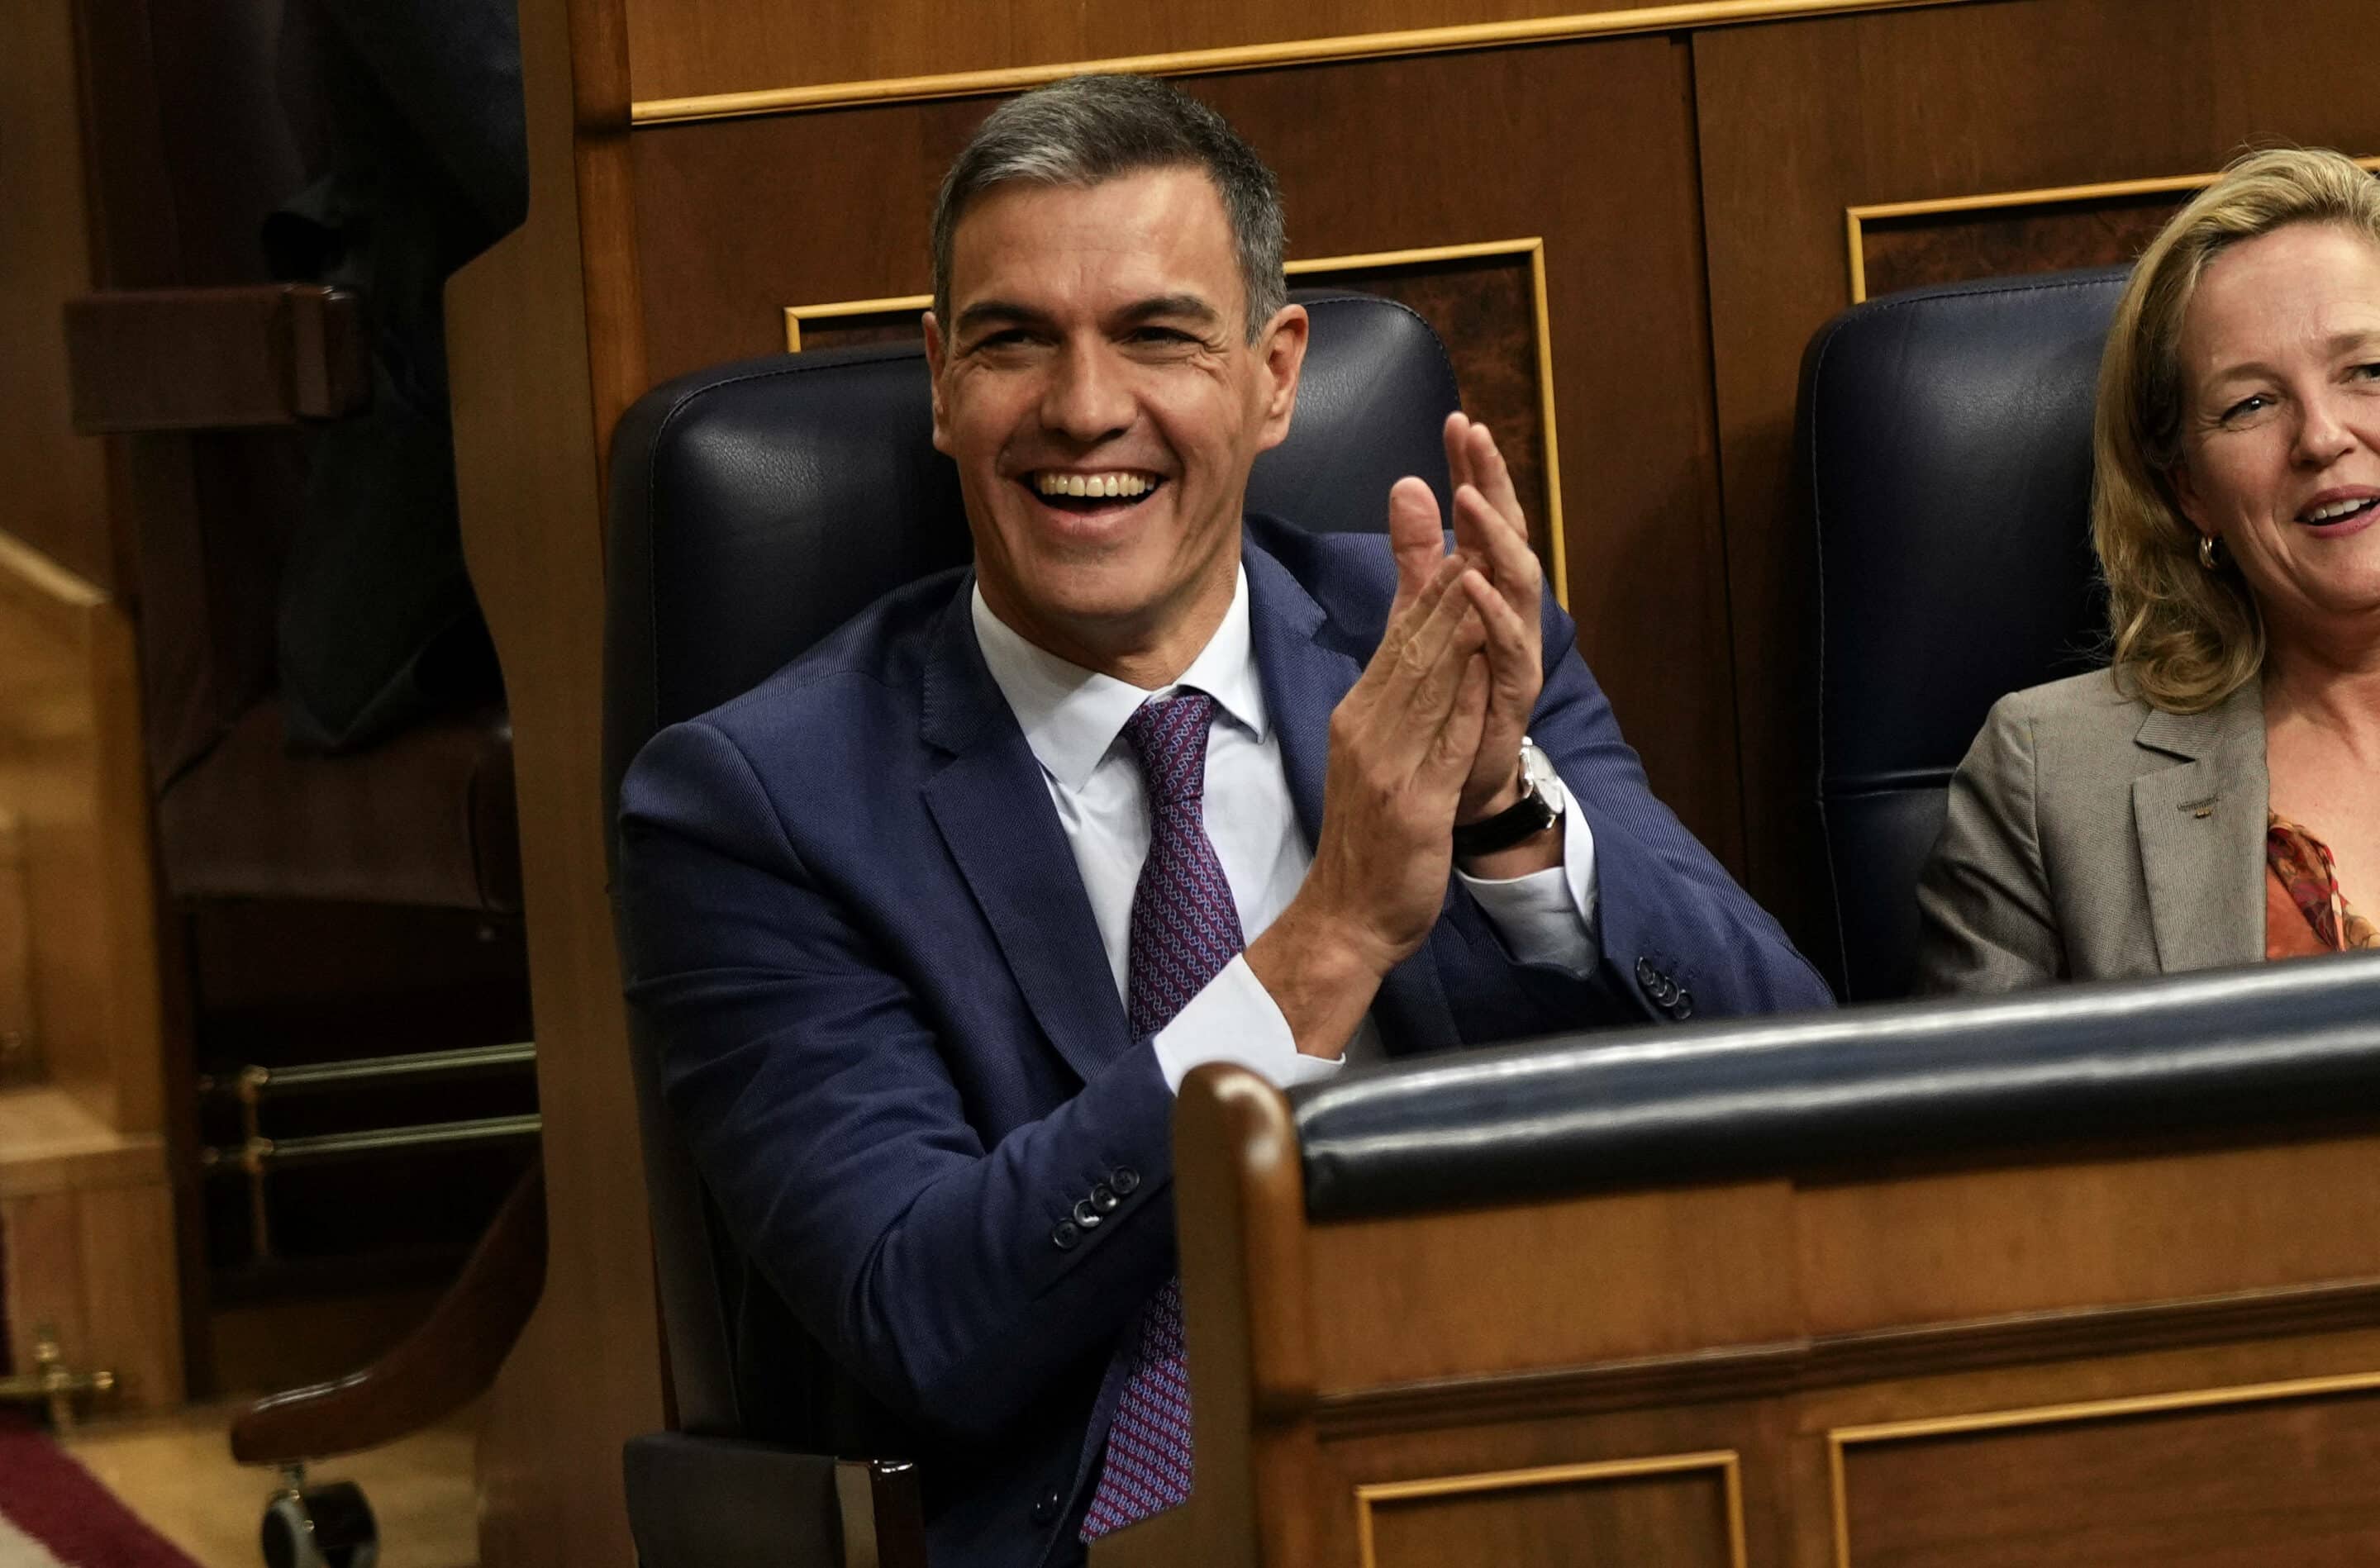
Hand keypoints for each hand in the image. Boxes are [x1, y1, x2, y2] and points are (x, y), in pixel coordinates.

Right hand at [1247, 511, 1490, 1053]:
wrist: (1347, 919)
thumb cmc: (1369, 841)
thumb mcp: (1376, 758)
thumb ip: (1398, 700)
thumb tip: (1415, 650)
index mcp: (1360, 716)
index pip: (1400, 639)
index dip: (1427, 583)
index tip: (1453, 527)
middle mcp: (1369, 730)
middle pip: (1413, 646)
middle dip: (1442, 581)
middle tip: (1468, 519)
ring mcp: (1390, 767)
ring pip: (1429, 683)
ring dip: (1456, 624)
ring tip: (1480, 569)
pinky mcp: (1416, 805)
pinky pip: (1445, 743)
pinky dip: (1466, 699)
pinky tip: (1486, 664)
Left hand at [1442, 414, 1544, 823]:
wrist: (1455, 786)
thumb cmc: (1447, 698)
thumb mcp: (1420, 615)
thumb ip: (1416, 556)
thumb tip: (1409, 484)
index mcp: (1486, 589)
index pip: (1483, 517)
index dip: (1474, 470)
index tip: (1458, 420)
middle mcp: (1509, 613)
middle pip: (1508, 535)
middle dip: (1494, 485)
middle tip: (1476, 435)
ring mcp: (1516, 651)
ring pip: (1516, 584)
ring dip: (1494, 539)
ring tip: (1470, 497)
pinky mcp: (1513, 692)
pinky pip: (1508, 647)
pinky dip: (1492, 613)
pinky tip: (1472, 582)